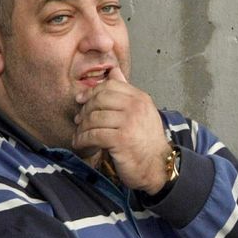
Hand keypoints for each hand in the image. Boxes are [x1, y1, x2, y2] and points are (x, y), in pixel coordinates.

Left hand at [73, 65, 171, 192]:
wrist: (158, 166)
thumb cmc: (146, 141)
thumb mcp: (140, 112)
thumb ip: (125, 91)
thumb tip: (114, 71)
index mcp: (140, 98)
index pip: (110, 86)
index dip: (91, 92)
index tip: (81, 100)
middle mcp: (136, 107)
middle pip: (99, 99)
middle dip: (85, 110)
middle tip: (79, 121)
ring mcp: (129, 122)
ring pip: (94, 118)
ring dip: (82, 128)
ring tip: (80, 134)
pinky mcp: (121, 139)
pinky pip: (93, 134)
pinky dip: (83, 139)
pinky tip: (81, 143)